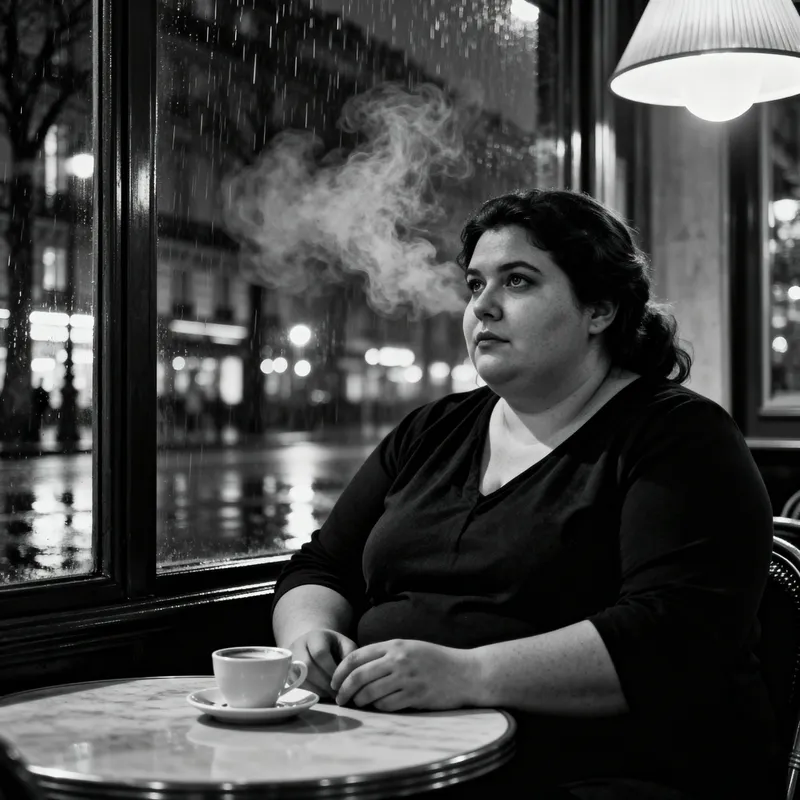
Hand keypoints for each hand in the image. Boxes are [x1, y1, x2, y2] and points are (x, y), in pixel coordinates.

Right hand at [286, 629, 357, 699]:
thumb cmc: (333, 646)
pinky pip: (295, 686)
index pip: (320, 653)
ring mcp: (289, 660)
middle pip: (307, 666)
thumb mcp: (344, 644)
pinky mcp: (286, 673)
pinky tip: (321, 693)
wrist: (312, 645)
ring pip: (299, 678)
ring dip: (317, 690)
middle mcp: (298, 646)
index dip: (330, 669)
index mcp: (314, 636)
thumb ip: (350, 654)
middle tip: (336, 692)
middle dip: (323, 682)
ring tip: (330, 694)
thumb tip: (349, 673)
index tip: (341, 680)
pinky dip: (309, 692)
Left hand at [330, 639, 478, 711]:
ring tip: (357, 704)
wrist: (466, 673)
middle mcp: (398, 660)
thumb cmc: (436, 660)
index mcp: (394, 645)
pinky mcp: (415, 696)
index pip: (356, 656)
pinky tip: (379, 707)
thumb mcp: (410, 648)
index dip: (340, 671)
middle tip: (339, 699)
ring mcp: (407, 678)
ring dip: (359, 701)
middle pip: (358, 676)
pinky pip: (387, 705)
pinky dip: (378, 708)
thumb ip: (386, 654)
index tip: (334, 681)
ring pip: (370, 693)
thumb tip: (357, 668)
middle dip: (343, 690)